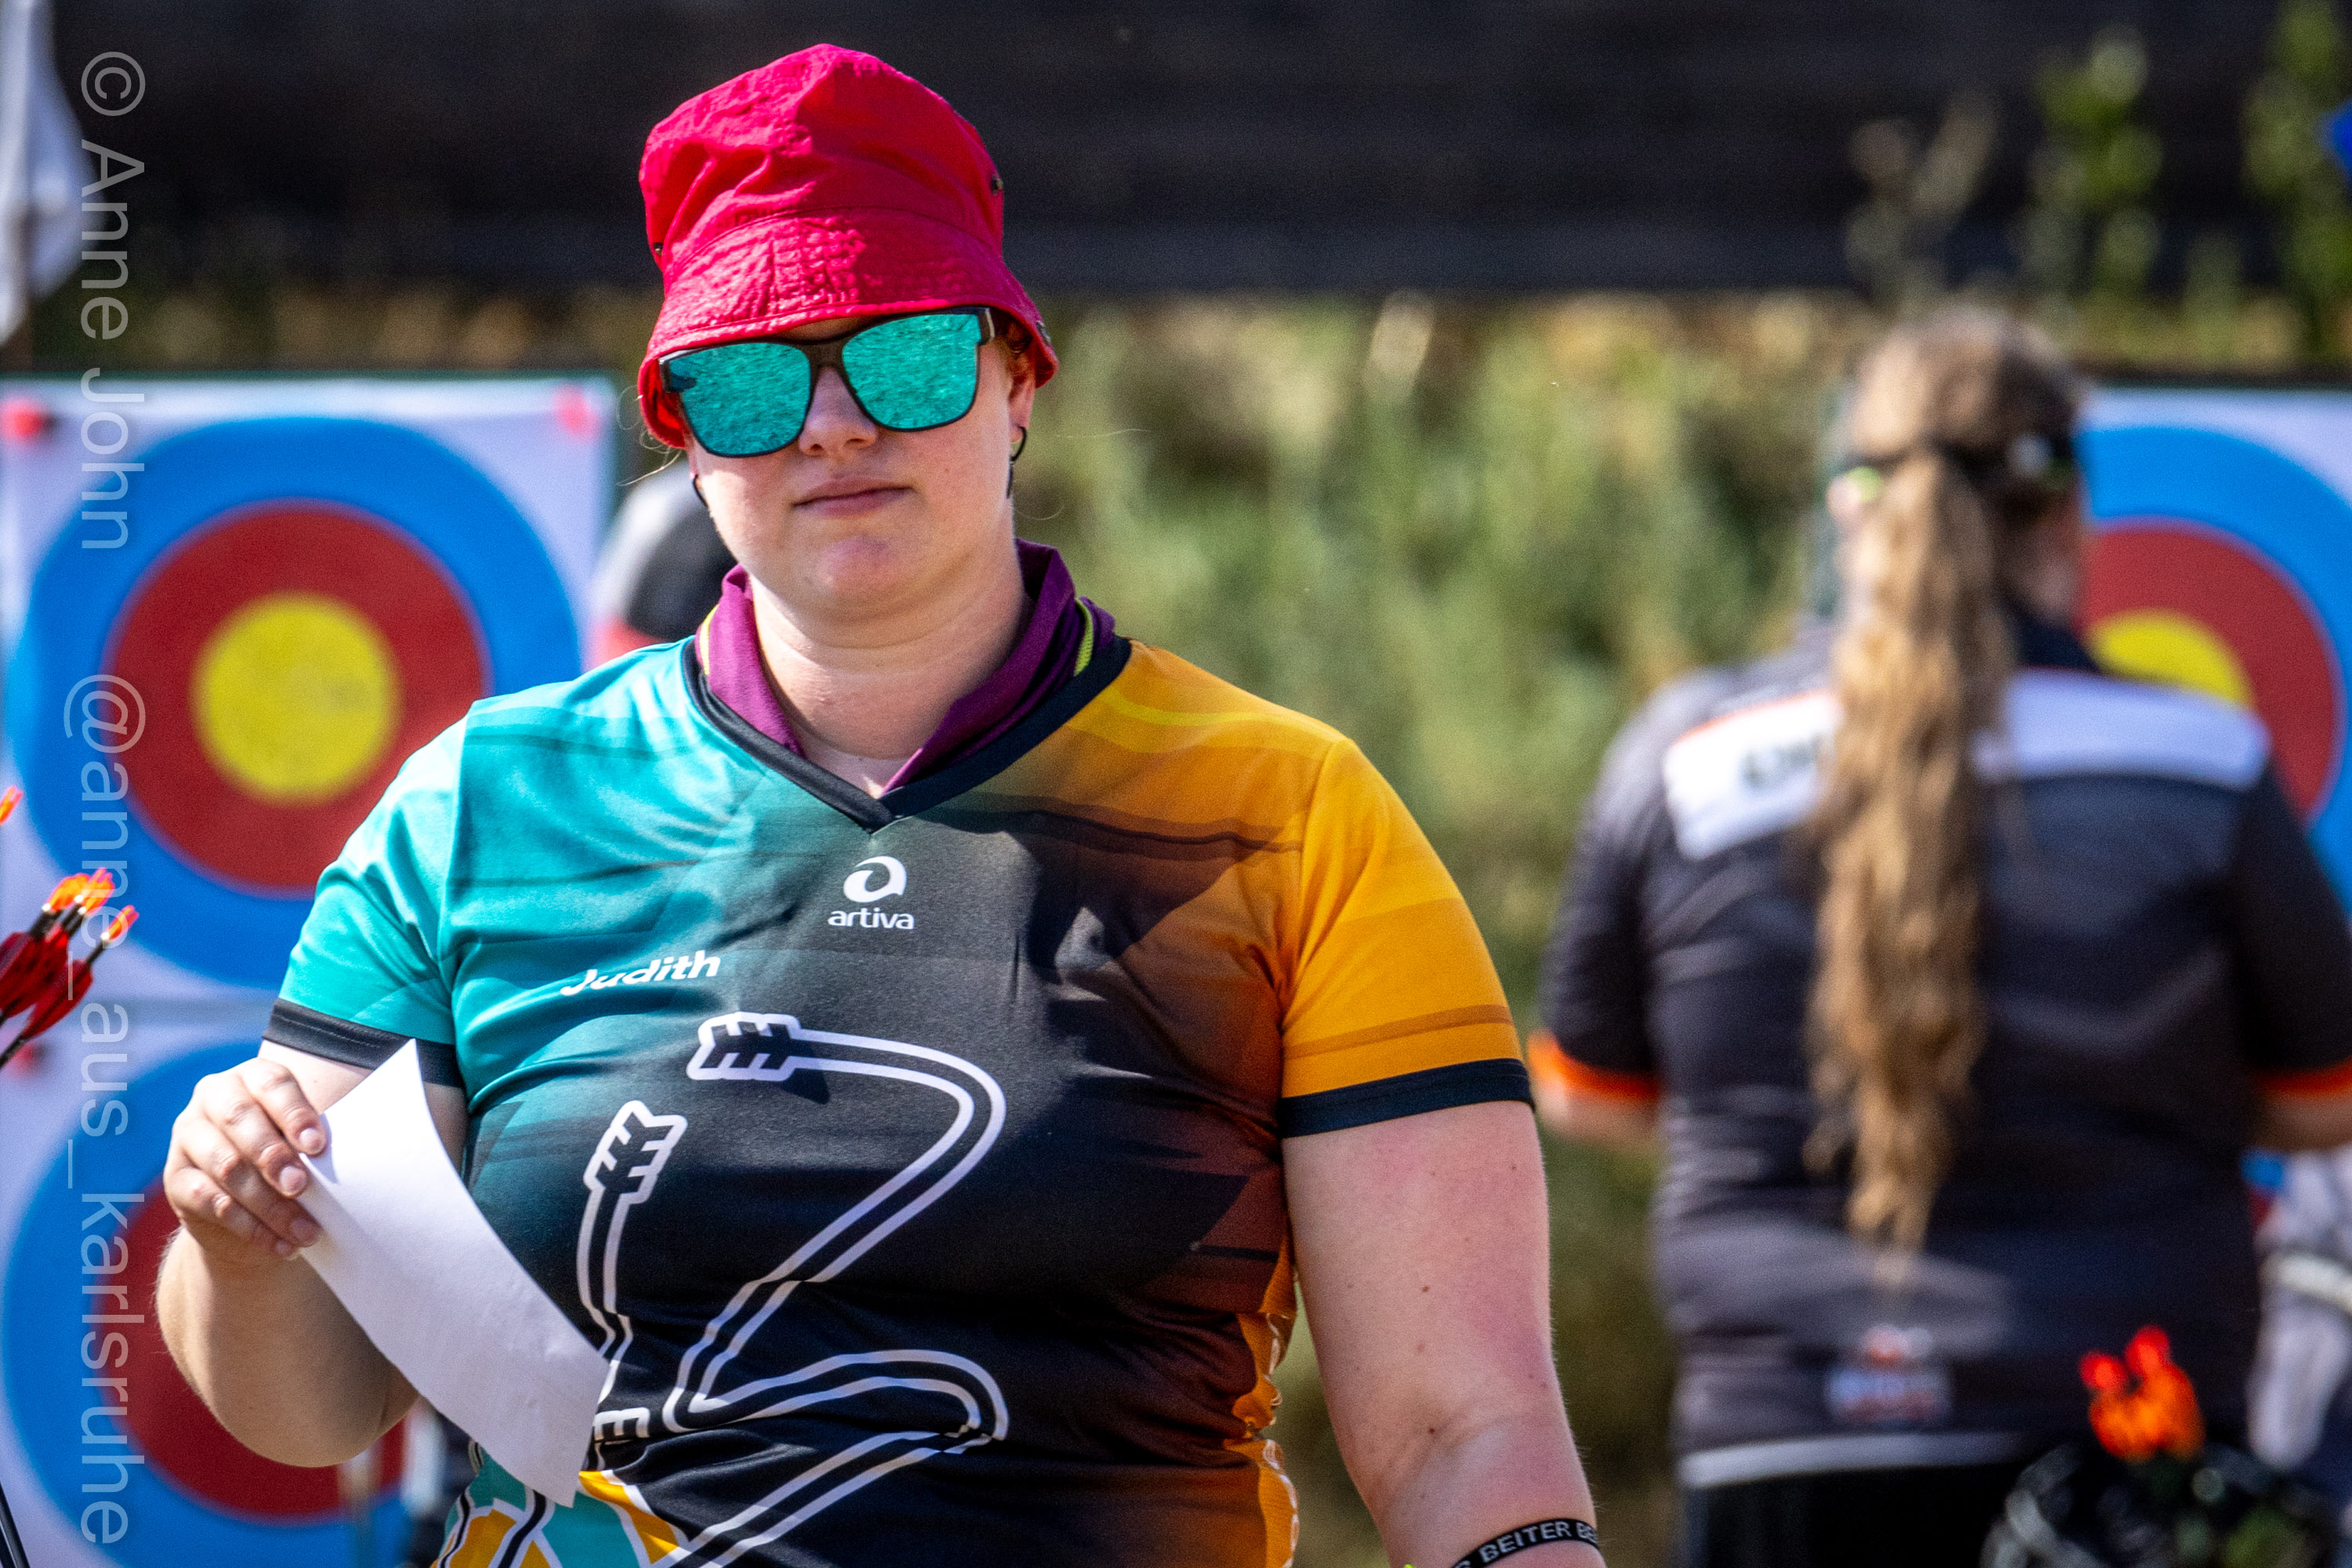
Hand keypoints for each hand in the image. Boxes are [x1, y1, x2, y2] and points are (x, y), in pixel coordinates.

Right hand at [164, 1057, 328, 1262]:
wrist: (249, 1209)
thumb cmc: (290, 1160)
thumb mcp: (302, 1143)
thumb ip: (313, 1141)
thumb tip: (346, 1159)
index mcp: (251, 1078)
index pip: (271, 1083)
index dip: (294, 1113)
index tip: (317, 1146)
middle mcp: (213, 1098)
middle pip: (239, 1119)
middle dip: (273, 1156)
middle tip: (300, 1187)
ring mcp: (188, 1137)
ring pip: (227, 1166)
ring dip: (270, 1204)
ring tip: (306, 1231)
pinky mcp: (176, 1179)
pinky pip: (212, 1202)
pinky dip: (252, 1227)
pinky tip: (282, 1245)